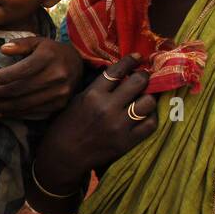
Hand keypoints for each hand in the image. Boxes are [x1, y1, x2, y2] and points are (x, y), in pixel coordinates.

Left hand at [0, 36, 82, 119]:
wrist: (79, 65)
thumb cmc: (52, 52)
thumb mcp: (38, 41)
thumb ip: (21, 44)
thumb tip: (3, 49)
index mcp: (49, 58)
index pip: (23, 70)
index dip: (3, 77)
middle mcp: (56, 77)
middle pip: (20, 89)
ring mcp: (59, 94)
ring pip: (25, 104)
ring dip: (2, 108)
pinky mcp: (58, 106)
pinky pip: (33, 112)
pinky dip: (14, 114)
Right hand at [36, 54, 159, 179]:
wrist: (63, 155)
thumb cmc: (67, 125)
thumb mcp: (78, 100)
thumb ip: (98, 87)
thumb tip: (119, 74)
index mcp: (93, 94)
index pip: (117, 71)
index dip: (131, 61)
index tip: (138, 57)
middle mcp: (107, 107)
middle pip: (138, 82)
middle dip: (144, 77)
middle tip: (145, 78)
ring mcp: (119, 125)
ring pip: (148, 102)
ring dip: (149, 97)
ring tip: (146, 97)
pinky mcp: (126, 141)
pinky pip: (150, 124)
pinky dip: (150, 117)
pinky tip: (146, 115)